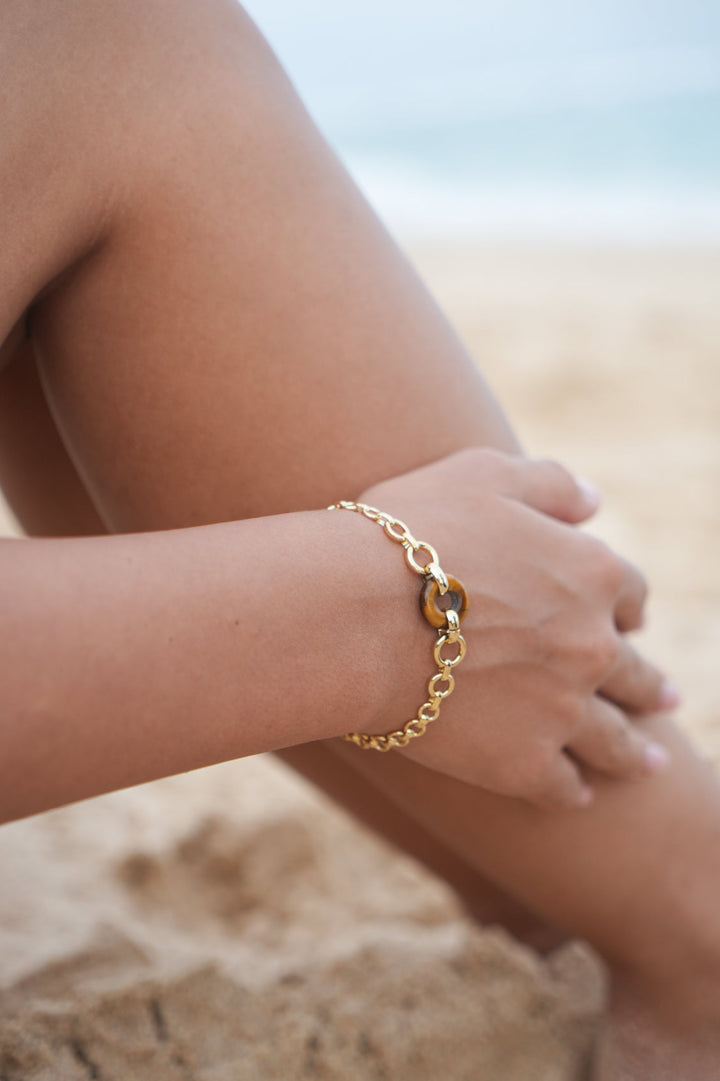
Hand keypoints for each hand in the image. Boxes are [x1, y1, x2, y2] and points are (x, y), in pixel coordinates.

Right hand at [360, 448, 675, 808]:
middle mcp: (592, 646)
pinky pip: (561, 784)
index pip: (629, 592)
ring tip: (651, 763)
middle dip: (651, 686)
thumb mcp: (483, 474)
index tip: (627, 620)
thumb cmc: (411, 535)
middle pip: (635, 672)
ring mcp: (562, 711)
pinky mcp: (523, 763)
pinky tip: (576, 792)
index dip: (627, 605)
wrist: (359, 616)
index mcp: (590, 574)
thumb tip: (592, 501)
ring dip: (635, 751)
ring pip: (614, 738)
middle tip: (665, 698)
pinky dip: (571, 789)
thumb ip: (546, 483)